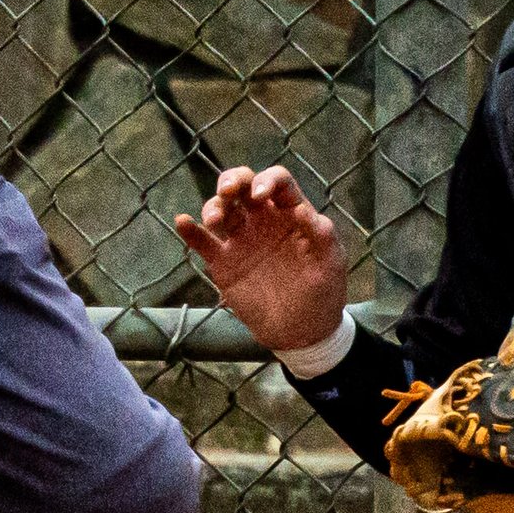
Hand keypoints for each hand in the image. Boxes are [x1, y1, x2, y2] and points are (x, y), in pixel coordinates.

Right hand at [174, 165, 347, 355]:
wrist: (301, 332)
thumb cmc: (323, 292)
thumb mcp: (331, 262)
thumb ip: (321, 234)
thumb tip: (301, 209)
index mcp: (290, 213)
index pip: (277, 182)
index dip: (267, 180)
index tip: (260, 196)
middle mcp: (263, 220)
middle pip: (242, 185)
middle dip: (232, 180)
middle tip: (228, 192)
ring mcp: (241, 240)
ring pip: (221, 209)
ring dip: (213, 206)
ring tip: (215, 221)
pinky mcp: (223, 262)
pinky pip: (202, 242)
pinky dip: (190, 231)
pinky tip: (182, 222)